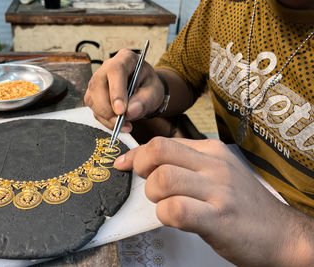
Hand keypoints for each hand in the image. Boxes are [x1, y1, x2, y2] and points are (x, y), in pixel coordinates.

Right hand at [84, 49, 164, 131]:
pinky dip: (105, 120)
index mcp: (125, 59)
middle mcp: (106, 67)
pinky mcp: (93, 95)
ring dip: (106, 117)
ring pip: (92, 99)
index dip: (116, 91)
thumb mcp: (154, 91)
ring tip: (124, 125)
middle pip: (98, 85)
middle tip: (121, 122)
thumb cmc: (149, 86)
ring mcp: (97, 81)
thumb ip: (145, 100)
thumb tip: (130, 112)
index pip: (115, 70)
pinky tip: (118, 124)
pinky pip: (94, 109)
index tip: (121, 111)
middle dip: (107, 108)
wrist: (144, 90)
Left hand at [114, 137, 313, 265]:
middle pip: (158, 151)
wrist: (280, 234)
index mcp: (211, 152)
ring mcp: (217, 191)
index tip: (125, 164)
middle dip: (140, 168)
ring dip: (154, 195)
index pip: (162, 142)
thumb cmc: (242, 205)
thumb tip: (143, 160)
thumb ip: (184, 164)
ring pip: (162, 179)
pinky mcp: (218, 218)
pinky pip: (175, 209)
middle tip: (147, 184)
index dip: (136, 154)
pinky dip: (164, 215)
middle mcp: (214, 166)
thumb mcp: (216, 173)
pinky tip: (174, 218)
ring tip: (165, 204)